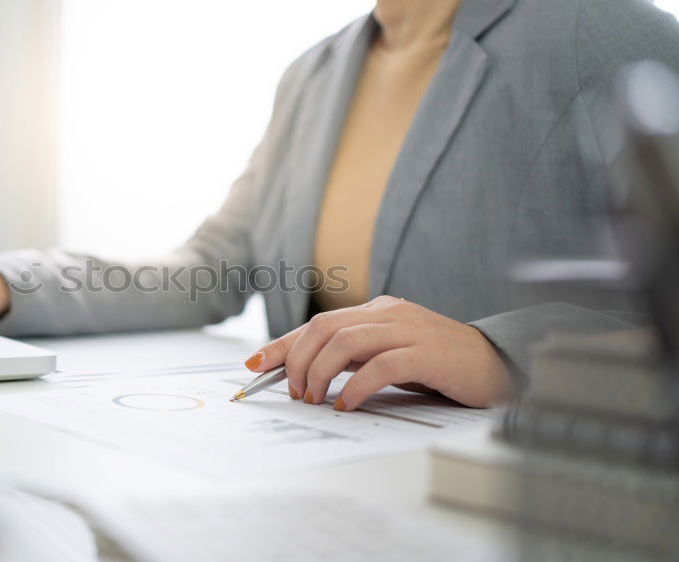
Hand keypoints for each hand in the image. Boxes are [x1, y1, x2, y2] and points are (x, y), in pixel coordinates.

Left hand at [243, 296, 511, 409]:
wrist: (501, 367)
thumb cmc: (441, 366)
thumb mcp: (390, 357)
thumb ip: (355, 360)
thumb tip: (309, 377)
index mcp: (377, 312)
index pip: (317, 324)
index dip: (281, 345)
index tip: (254, 366)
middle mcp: (389, 314)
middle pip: (323, 328)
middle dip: (296, 361)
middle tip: (294, 393)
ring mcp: (408, 330)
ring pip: (344, 342)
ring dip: (319, 374)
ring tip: (314, 401)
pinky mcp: (427, 353)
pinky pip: (380, 365)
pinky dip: (356, 388)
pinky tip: (347, 405)